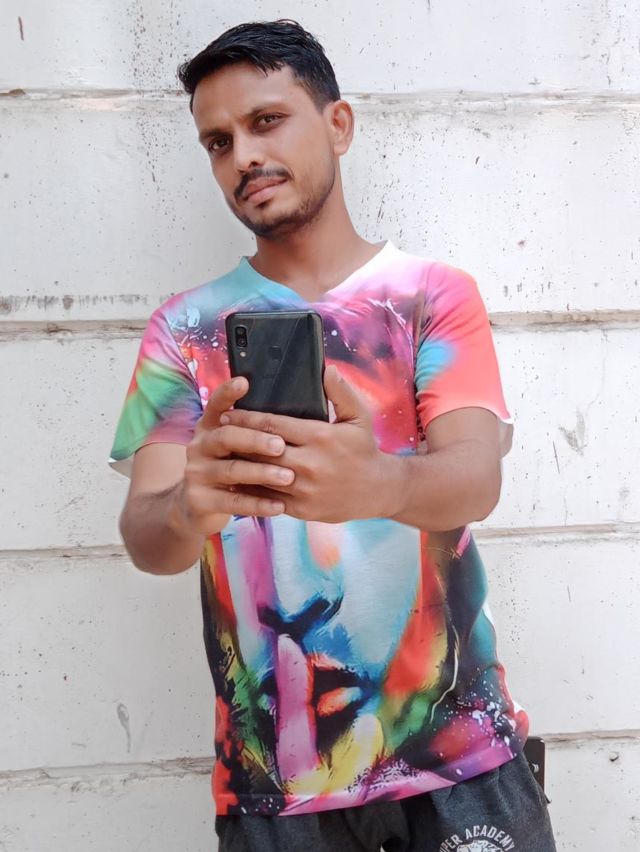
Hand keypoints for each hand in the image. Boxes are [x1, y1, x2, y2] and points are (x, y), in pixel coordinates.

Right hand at [170, 377, 295, 535]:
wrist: (195, 507)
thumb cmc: (228, 467)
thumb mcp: (234, 447)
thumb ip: (252, 430)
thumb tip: (289, 412)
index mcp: (209, 427)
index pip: (216, 405)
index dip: (228, 393)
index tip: (245, 382)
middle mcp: (199, 446)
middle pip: (226, 437)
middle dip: (255, 440)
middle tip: (280, 445)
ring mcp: (196, 473)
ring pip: (231, 470)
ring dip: (261, 473)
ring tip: (288, 477)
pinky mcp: (199, 500)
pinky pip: (232, 501)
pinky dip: (257, 504)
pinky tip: (279, 506)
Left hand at [220, 366, 397, 522]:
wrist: (377, 490)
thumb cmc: (364, 450)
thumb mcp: (359, 417)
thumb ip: (341, 392)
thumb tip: (326, 369)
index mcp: (320, 437)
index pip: (273, 425)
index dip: (247, 419)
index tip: (229, 413)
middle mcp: (310, 463)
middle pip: (261, 450)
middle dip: (237, 440)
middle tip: (219, 431)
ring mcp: (304, 489)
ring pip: (260, 475)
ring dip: (239, 465)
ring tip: (221, 454)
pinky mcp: (301, 509)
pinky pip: (268, 498)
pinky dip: (251, 489)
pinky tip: (236, 480)